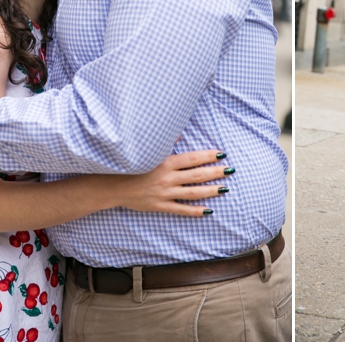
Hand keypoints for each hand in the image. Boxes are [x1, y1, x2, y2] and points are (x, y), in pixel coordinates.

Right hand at [110, 150, 232, 215]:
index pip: (192, 158)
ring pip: (193, 193)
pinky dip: (195, 211)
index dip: (208, 156)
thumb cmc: (133, 166)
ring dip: (210, 190)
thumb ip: (166, 143)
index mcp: (166, 162)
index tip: (221, 154)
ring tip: (225, 189)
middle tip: (230, 170)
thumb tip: (179, 132)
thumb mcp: (149, 152)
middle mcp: (168, 178)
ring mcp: (165, 193)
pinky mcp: (161, 206)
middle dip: (215, 172)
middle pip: (197, 175)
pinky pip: (181, 209)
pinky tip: (208, 211)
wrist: (114, 186)